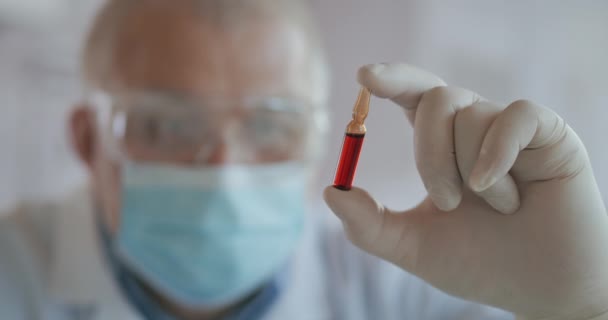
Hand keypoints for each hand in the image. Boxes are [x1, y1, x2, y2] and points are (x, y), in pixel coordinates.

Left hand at [324, 63, 607, 319]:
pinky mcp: (549, 134)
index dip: (392, 79)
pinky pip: (515, 116)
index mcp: (441, 145)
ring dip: (469, 172)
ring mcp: (510, 129)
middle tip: (447, 202)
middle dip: (429, 153)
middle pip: (435, 97)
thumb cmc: (479, 264)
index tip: (365, 77)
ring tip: (497, 208)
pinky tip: (511, 196)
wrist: (540, 289)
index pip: (412, 95)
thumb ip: (368, 224)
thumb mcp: (413, 246)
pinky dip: (498, 155)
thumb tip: (330, 191)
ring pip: (470, 112)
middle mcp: (473, 129)